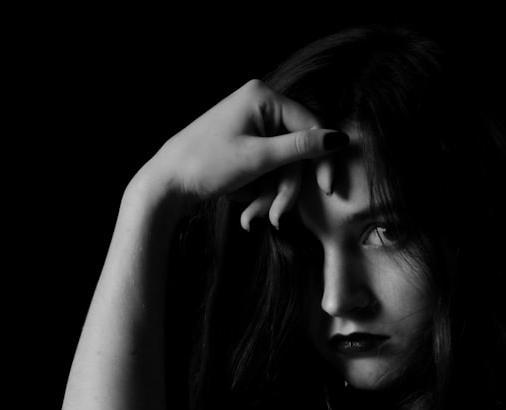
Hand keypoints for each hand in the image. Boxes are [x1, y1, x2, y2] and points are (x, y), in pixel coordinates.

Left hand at [139, 79, 347, 225]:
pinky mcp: (243, 146)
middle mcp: (259, 106)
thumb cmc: (206, 165)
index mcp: (263, 97)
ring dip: (270, 196)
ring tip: (252, 217)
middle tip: (275, 217)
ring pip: (281, 166)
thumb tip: (339, 138)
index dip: (321, 160)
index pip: (310, 126)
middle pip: (295, 152)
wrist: (166, 184)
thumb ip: (300, 149)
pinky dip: (259, 191)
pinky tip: (242, 206)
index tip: (328, 190)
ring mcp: (250, 126)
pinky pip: (266, 170)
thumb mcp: (258, 158)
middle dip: (285, 188)